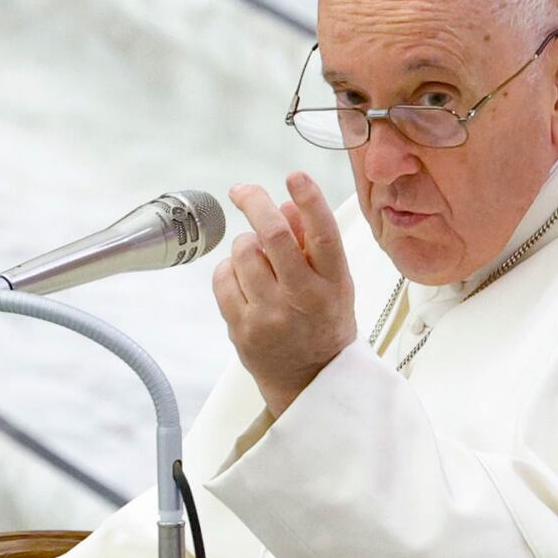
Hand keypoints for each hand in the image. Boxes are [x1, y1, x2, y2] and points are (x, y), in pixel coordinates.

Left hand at [212, 172, 355, 416]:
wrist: (309, 381)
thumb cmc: (322, 323)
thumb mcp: (333, 283)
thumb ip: (313, 243)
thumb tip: (285, 206)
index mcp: (333, 284)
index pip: (324, 235)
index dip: (309, 201)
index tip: (295, 176)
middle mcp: (304, 299)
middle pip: (273, 235)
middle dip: (254, 201)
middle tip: (243, 191)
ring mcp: (270, 316)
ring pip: (243, 251)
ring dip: (245, 244)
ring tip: (258, 261)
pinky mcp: (242, 328)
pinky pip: (223, 276)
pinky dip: (230, 269)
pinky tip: (244, 280)